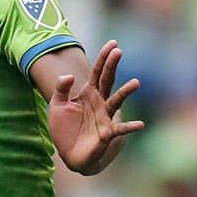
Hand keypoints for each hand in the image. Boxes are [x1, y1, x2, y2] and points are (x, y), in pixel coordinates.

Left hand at [48, 40, 142, 174]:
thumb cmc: (65, 128)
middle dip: (112, 66)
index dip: (103, 58)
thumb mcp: (57, 104)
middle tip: (119, 51)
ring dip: (125, 92)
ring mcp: (105, 117)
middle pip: (107, 80)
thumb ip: (61, 88)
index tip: (113, 43)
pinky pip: (120, 128)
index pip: (97, 72)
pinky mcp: (107, 133)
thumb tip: (69, 75)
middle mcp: (100, 102)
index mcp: (88, 93)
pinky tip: (140, 124)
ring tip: (135, 83)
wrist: (69, 153)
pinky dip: (130, 126)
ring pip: (116, 101)